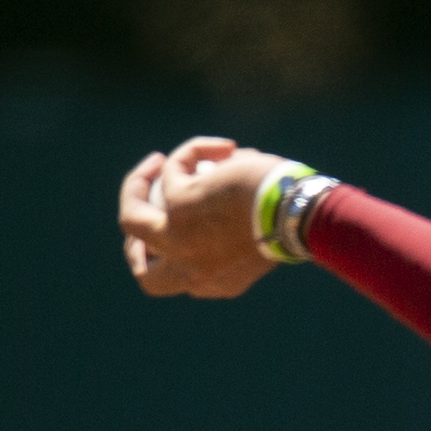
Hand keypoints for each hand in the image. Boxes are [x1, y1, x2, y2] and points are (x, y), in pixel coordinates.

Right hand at [120, 136, 289, 298]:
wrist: (300, 213)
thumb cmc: (293, 222)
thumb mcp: (261, 239)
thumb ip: (231, 233)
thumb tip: (213, 192)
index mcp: (215, 283)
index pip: (174, 281)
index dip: (166, 257)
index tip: (175, 230)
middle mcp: (192, 270)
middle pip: (141, 266)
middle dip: (136, 239)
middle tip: (150, 208)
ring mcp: (178, 239)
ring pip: (130, 219)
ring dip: (136, 186)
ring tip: (159, 162)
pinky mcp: (178, 203)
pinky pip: (171, 172)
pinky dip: (193, 154)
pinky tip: (225, 147)